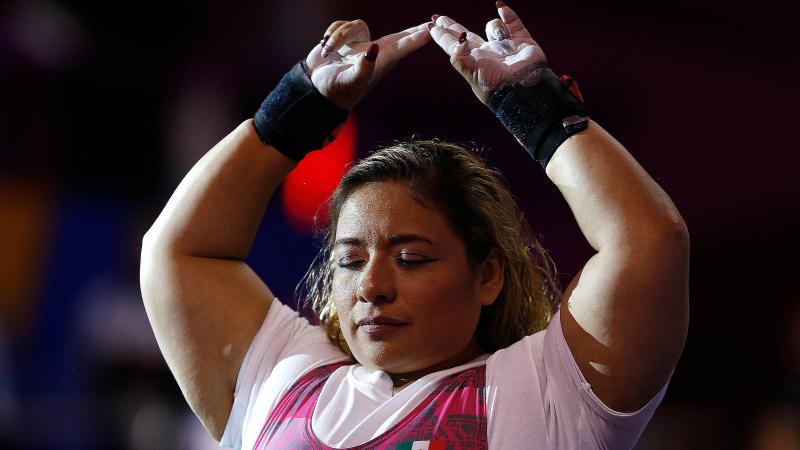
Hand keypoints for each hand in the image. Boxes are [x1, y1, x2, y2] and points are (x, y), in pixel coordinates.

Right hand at [305, 19, 430, 108]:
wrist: (315, 88)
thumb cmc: (335, 89)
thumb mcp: (349, 81)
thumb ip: (363, 67)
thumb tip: (374, 49)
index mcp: (380, 62)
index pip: (402, 47)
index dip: (417, 38)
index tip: (431, 30)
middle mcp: (374, 52)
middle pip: (399, 36)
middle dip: (414, 30)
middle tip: (432, 23)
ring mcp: (361, 44)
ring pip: (355, 25)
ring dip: (338, 37)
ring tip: (330, 53)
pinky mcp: (347, 38)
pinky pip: (341, 24)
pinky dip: (331, 35)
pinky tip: (327, 50)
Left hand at [428, 3, 546, 104]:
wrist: (522, 88)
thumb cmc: (494, 83)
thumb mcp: (470, 72)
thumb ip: (458, 56)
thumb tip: (459, 39)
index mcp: (473, 61)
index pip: (453, 45)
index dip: (442, 35)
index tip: (431, 24)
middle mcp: (487, 53)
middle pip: (467, 35)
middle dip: (453, 26)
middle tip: (440, 18)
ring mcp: (504, 47)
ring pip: (493, 27)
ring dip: (494, 26)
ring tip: (500, 37)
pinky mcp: (522, 42)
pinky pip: (515, 24)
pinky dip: (509, 15)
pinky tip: (500, 6)